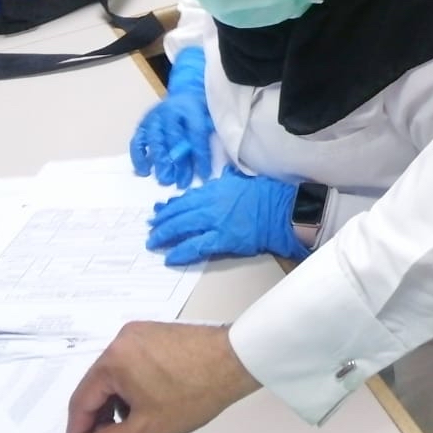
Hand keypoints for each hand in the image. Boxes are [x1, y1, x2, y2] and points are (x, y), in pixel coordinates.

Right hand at [65, 321, 258, 432]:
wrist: (237, 360)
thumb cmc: (191, 394)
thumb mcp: (146, 429)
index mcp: (114, 357)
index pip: (81, 400)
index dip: (76, 432)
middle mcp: (123, 338)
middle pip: (97, 384)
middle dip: (97, 418)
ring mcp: (143, 332)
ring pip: (116, 375)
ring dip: (116, 403)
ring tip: (128, 428)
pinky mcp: (159, 332)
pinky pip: (133, 363)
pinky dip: (131, 387)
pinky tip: (145, 405)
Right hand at [129, 47, 212, 187]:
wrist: (184, 95)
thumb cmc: (201, 110)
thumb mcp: (210, 116)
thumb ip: (212, 132)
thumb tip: (222, 159)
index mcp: (191, 107)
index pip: (196, 133)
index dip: (200, 155)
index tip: (205, 174)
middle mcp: (170, 111)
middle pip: (174, 139)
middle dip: (178, 163)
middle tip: (181, 182)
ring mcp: (154, 117)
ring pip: (155, 141)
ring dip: (159, 162)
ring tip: (165, 180)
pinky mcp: (143, 124)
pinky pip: (137, 142)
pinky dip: (139, 157)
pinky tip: (145, 172)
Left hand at [146, 165, 308, 265]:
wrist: (281, 210)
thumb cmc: (267, 194)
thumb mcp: (245, 180)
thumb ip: (228, 180)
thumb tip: (222, 176)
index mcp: (216, 189)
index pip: (187, 198)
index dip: (171, 205)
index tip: (160, 210)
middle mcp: (211, 203)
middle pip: (179, 212)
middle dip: (162, 221)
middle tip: (151, 228)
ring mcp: (215, 221)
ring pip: (182, 228)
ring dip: (164, 235)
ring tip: (153, 242)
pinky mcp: (222, 239)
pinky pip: (195, 246)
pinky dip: (180, 252)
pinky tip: (170, 257)